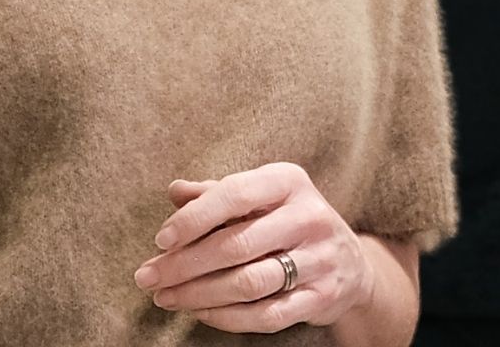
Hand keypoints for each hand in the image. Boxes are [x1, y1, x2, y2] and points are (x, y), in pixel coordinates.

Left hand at [132, 161, 371, 333]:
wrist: (351, 262)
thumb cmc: (288, 220)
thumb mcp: (260, 195)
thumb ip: (217, 193)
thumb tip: (175, 191)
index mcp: (288, 181)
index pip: (234, 195)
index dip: (194, 217)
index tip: (160, 239)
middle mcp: (309, 216)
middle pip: (236, 245)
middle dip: (184, 264)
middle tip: (148, 276)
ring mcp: (319, 259)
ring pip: (249, 283)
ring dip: (199, 294)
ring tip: (165, 298)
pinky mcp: (322, 298)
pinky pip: (267, 314)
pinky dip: (228, 318)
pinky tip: (200, 313)